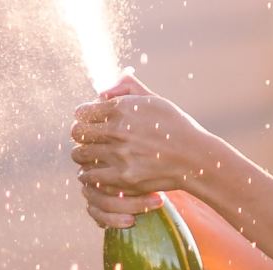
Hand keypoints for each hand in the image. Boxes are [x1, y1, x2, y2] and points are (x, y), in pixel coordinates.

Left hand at [69, 71, 217, 226]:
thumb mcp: (154, 99)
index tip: (90, 123)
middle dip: (80, 136)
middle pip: (77, 133)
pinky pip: (92, 176)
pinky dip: (90, 174)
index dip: (84, 117)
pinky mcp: (124, 178)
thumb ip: (126, 87)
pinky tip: (98, 173)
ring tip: (91, 157)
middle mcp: (117, 131)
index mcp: (122, 109)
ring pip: (81, 155)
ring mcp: (120, 155)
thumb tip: (102, 92)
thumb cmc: (175, 126)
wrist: (195, 158)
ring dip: (84, 155)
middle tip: (88, 140)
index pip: (82, 112)